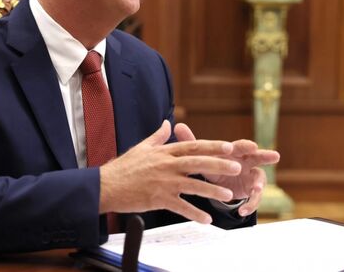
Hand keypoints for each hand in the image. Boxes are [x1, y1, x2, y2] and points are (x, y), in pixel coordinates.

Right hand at [99, 120, 242, 223]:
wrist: (107, 186)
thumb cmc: (123, 167)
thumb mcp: (142, 147)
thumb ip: (158, 136)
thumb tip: (168, 123)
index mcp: (164, 152)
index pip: (193, 146)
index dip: (212, 146)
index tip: (229, 147)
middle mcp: (166, 165)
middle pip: (198, 163)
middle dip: (219, 165)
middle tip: (237, 167)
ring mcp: (163, 182)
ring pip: (193, 186)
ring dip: (212, 191)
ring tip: (229, 196)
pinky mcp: (158, 199)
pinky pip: (181, 207)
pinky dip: (195, 213)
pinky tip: (207, 219)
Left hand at [174, 123, 279, 216]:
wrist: (219, 183)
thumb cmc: (213, 164)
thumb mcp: (202, 156)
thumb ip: (192, 143)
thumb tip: (178, 126)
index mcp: (235, 152)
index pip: (241, 146)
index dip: (246, 146)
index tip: (252, 145)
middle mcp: (247, 162)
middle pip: (259, 157)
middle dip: (266, 156)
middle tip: (274, 156)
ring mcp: (252, 177)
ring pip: (260, 180)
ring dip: (259, 185)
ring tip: (255, 190)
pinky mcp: (252, 191)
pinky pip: (255, 199)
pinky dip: (250, 205)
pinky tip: (243, 211)